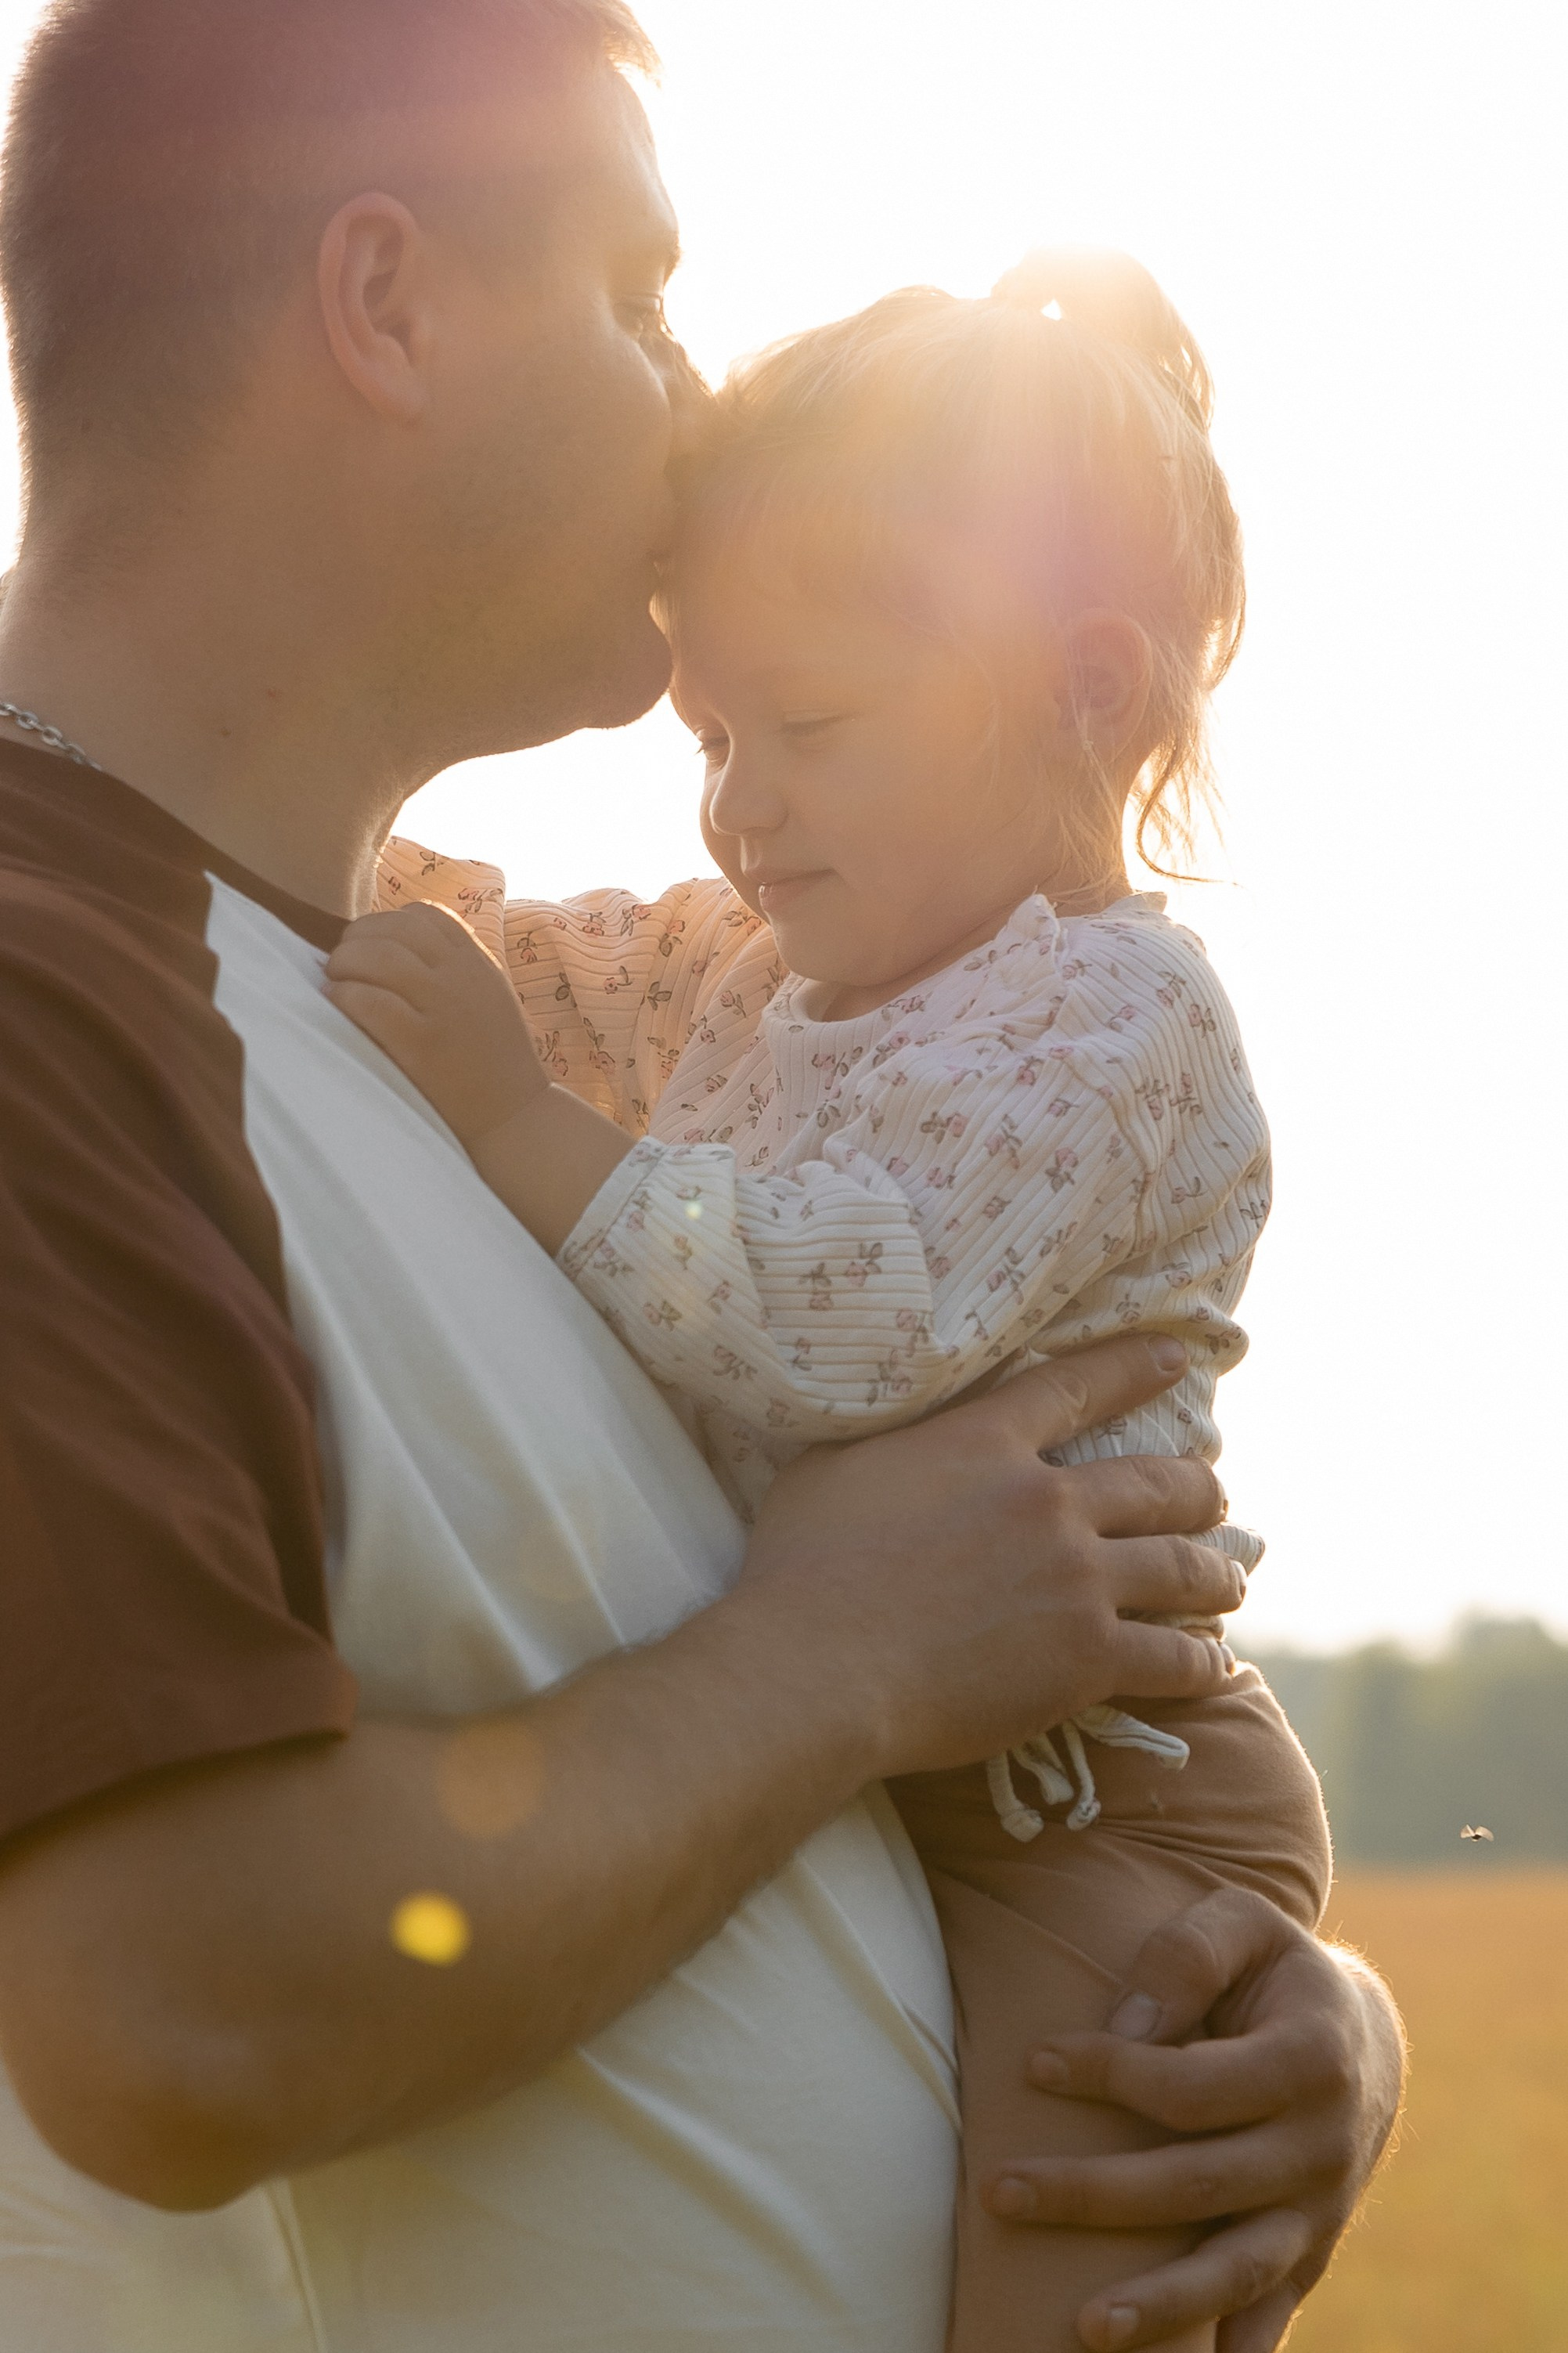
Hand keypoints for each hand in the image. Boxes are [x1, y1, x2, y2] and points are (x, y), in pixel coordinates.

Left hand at [325, 901, 547, 1147]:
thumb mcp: (487, 998)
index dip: (387, 921)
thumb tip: (393, 945)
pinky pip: (370, 1002)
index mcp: (478, 964)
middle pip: (395, 929)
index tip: (370, 943)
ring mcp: (443, 1009)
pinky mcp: (421, 1045)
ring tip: (334, 981)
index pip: (425, 915)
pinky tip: (335, 1003)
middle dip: (357, 938)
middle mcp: (462, 978)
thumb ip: (454, 969)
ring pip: (378, 957)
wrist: (514, 1117)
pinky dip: (344, 996)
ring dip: (344, 963)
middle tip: (341, 962)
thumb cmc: (491, 1061)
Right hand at [741, 1333, 1245, 1779]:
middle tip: (1214, 1500)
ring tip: (1230, 1578)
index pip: (1078, 1386)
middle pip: (1158, 1483)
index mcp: (983, 1442)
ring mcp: (1075, 1580)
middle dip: (1198, 1491)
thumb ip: (890, 1442)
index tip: (1176, 1359)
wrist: (816, 1667)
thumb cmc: (800, 1568)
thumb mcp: (833, 1466)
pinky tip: (1213, 1663)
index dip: (1134, 1366)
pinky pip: (1173, 1656)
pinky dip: (1200, 1659)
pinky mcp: (1085, 1659)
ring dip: (1216, 1572)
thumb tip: (894, 1428)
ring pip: (1182, 1567)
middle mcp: (1047, 1500)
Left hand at [985, 1887, 1405, 2351]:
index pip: (1192, 2086)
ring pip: (1236, 2272)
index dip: (1108, 2074)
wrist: (1361, 2041)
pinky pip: (1268, 2315)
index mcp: (1313, 2059)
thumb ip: (1185, 1954)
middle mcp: (1323, 2148)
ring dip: (1159, 2307)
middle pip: (1198, 2185)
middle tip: (1000, 2192)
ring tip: (1080, 2329)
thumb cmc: (1274, 1971)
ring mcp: (1320, 2213)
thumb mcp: (1243, 1923)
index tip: (1034, 2062)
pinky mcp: (1309, 2256)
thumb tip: (1128, 2023)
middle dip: (1093, 2194)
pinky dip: (1229, 2352)